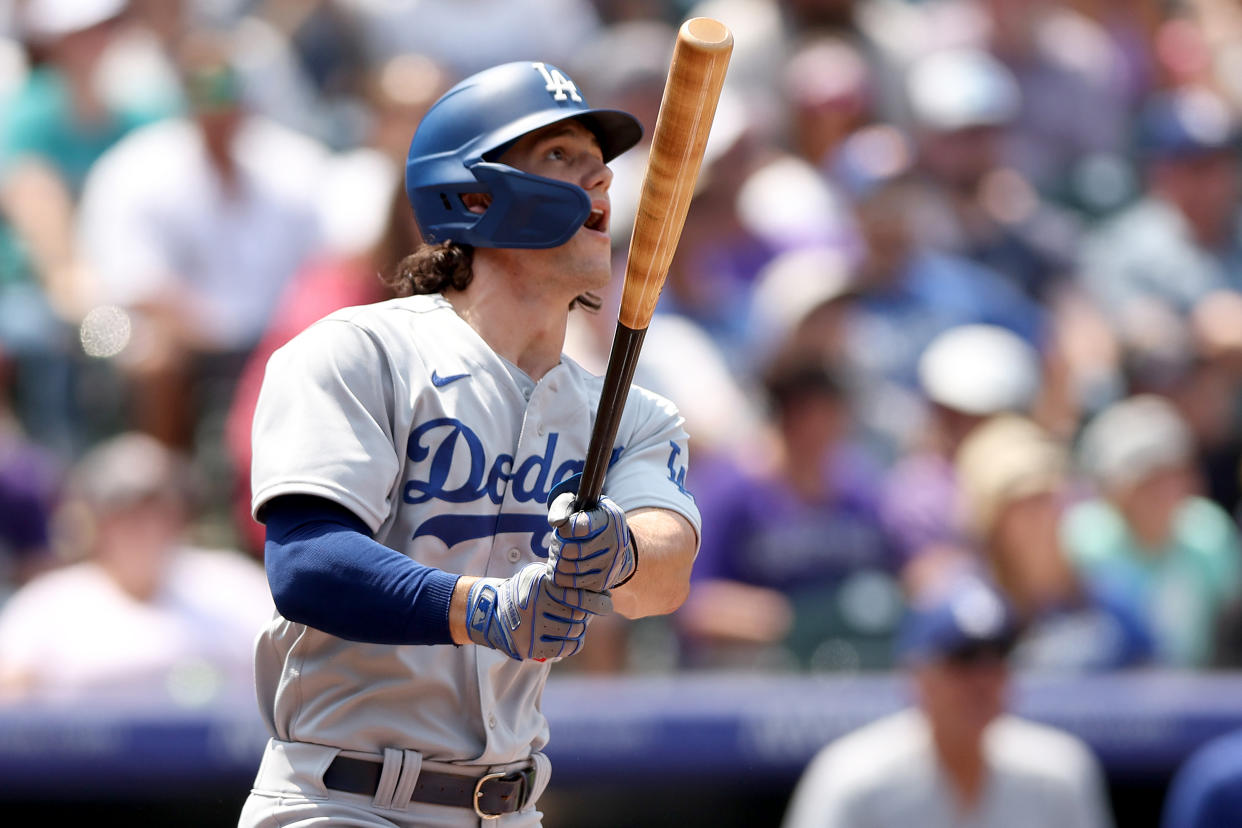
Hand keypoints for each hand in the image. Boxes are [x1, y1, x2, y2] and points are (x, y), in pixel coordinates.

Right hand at [465, 562, 611, 660]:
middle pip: (578, 615)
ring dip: (578, 630)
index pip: (578, 595)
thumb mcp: (538, 575)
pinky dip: (572, 645)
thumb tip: (599, 590)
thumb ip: (562, 579)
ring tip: (573, 626)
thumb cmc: (524, 592)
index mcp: (541, 585)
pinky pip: (564, 648)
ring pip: (574, 632)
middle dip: (585, 616)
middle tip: (583, 615)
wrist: (491, 612)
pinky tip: (570, 640)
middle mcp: (536, 605)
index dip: (597, 600)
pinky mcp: (529, 646)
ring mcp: (532, 627)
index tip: (607, 602)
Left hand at [547, 492, 636, 592]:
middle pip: (573, 550)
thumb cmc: (587, 519)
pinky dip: (560, 577)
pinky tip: (558, 568)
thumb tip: (556, 522)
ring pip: (572, 567)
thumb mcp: (577, 505)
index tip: (562, 528)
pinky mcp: (603, 581)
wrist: (610, 541)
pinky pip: (574, 583)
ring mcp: (611, 563)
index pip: (581, 526)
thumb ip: (562, 508)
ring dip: (556, 562)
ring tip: (555, 554)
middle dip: (557, 546)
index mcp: (610, 518)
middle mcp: (616, 542)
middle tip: (555, 542)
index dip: (565, 529)